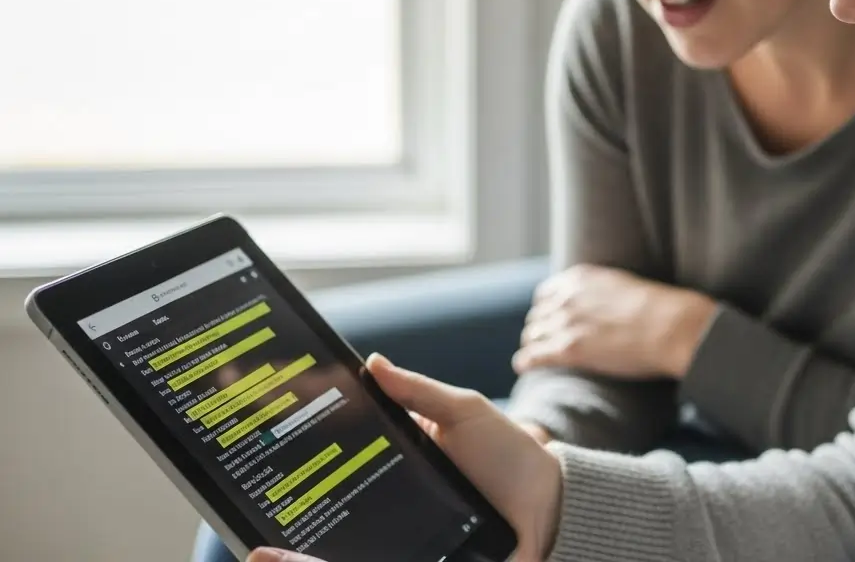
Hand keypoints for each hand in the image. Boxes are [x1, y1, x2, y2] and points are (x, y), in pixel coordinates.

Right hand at [249, 354, 563, 561]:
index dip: (295, 441)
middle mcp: (389, 497)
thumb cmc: (510, 455)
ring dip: (301, 556)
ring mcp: (399, 532)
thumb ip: (419, 392)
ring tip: (263, 556)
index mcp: (395, 458)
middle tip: (251, 521)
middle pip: (326, 507)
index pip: (334, 449)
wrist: (552, 505)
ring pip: (341, 545)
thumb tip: (373, 362)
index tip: (253, 421)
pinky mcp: (416, 555)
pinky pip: (374, 559)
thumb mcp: (464, 412)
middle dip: (285, 518)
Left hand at [513, 264, 717, 379]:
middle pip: (537, 316)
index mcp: (579, 278)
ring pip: (532, 335)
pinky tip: (524, 367)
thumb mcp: (623, 286)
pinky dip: (526, 362)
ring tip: (534, 355)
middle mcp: (567, 297)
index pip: (546, 294)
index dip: (546, 310)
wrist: (671, 326)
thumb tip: (600, 305)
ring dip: (533, 345)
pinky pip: (533, 356)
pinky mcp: (568, 349)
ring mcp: (565, 323)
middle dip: (539, 330)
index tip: (550, 321)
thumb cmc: (660, 309)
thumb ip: (601, 292)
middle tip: (544, 343)